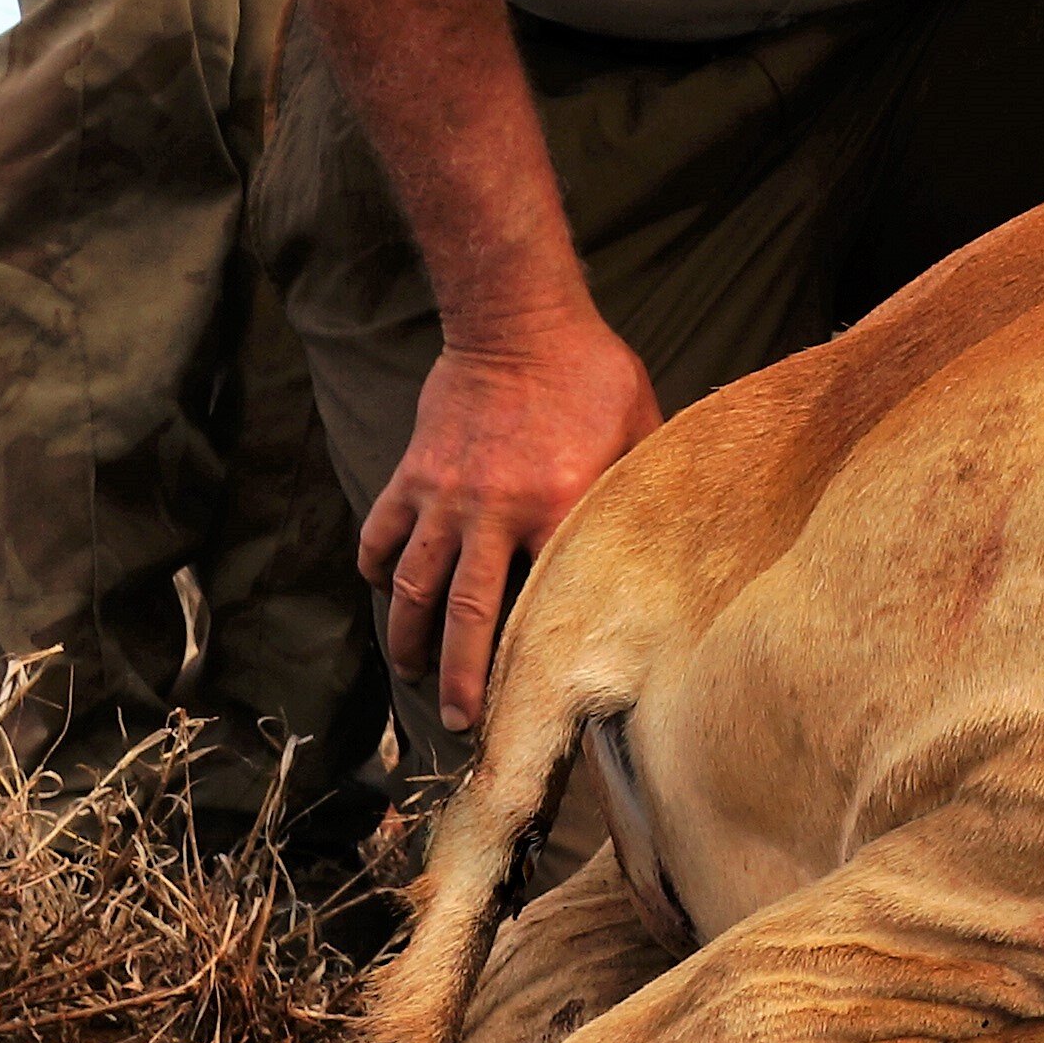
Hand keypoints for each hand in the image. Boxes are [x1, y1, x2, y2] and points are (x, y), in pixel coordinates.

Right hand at [360, 316, 664, 731]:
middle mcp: (494, 512)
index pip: (541, 600)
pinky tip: (387, 591)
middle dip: (456, 678)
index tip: (536, 697)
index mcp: (559, 506)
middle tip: (457, 722)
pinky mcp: (412, 475)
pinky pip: (382, 536)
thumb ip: (638, 489)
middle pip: (464, 616)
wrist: (517, 320)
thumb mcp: (638, 429)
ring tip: (414, 671)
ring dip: (409, 638)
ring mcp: (445, 496)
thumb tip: (665, 539)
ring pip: (413, 588)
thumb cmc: (592, 373)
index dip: (535, 654)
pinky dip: (379, 569)